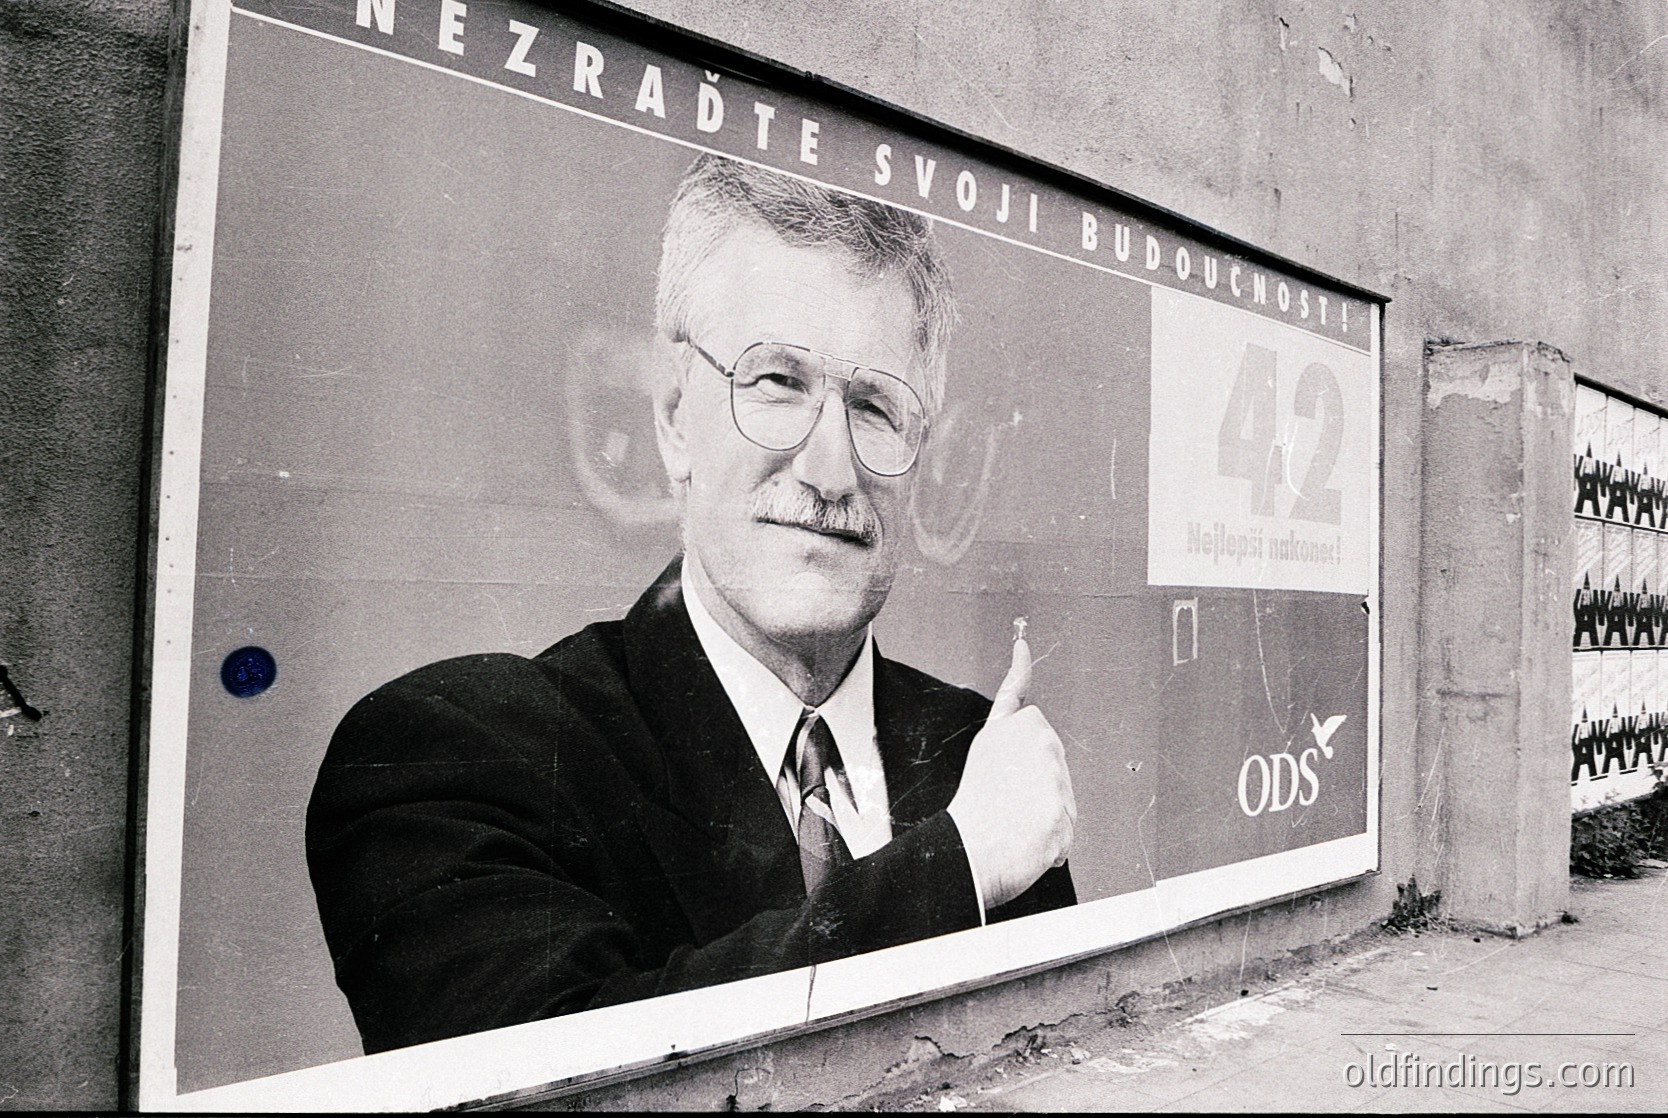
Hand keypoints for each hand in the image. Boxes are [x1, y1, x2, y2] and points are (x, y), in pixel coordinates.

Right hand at [946, 634, 1076, 909]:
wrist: (971, 852)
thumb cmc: (969, 821)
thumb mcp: (979, 767)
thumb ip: (1010, 754)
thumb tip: (1036, 769)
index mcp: (1005, 731)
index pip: (1015, 696)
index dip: (1018, 670)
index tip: (1022, 646)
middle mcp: (1034, 741)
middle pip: (1050, 758)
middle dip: (1040, 783)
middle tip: (1009, 805)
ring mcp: (1053, 773)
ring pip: (1061, 797)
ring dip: (1045, 815)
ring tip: (1014, 826)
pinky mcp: (1065, 806)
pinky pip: (1063, 830)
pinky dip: (1050, 844)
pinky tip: (1028, 844)